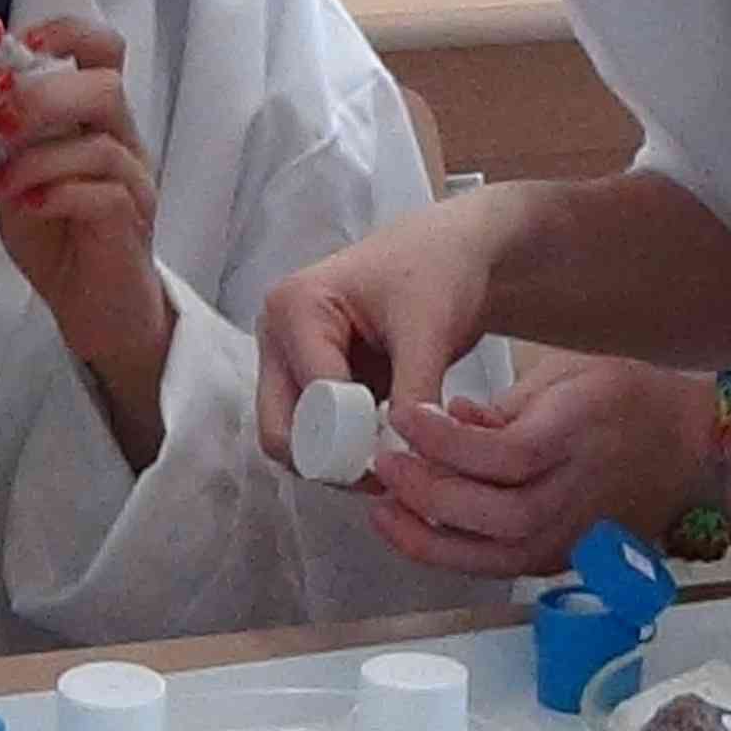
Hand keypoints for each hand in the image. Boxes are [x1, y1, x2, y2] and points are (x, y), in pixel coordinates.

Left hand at [0, 19, 176, 456]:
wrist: (94, 309)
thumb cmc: (54, 236)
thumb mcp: (18, 172)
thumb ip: (6, 132)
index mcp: (98, 117)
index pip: (103, 47)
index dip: (62, 31)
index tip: (12, 46)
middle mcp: (126, 139)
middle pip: (106, 84)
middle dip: (42, 95)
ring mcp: (135, 182)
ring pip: (103, 140)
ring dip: (39, 154)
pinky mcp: (132, 225)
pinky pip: (103, 193)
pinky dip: (55, 192)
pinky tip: (22, 205)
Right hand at [253, 193, 507, 464]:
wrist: (452, 254)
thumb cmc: (438, 270)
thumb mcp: (430, 327)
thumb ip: (415, 387)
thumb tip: (404, 450)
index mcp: (293, 308)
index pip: (309, 398)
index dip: (350, 438)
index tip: (398, 458)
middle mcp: (278, 337)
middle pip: (280, 430)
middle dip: (332, 460)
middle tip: (389, 476)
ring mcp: (290, 361)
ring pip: (296, 440)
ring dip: (340, 460)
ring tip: (397, 461)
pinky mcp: (311, 382)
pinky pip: (318, 436)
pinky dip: (349, 451)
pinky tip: (391, 449)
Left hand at [365, 354, 711, 575]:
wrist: (692, 457)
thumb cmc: (629, 403)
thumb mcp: (568, 375)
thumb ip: (504, 405)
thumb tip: (447, 420)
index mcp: (579, 435)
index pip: (506, 453)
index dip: (447, 440)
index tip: (405, 416)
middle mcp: (576, 494)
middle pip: (495, 514)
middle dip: (429, 494)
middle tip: (386, 464)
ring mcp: (571, 535)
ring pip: (494, 556)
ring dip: (428, 538)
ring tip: (384, 509)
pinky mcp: (561, 558)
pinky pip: (497, 565)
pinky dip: (451, 553)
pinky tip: (415, 530)